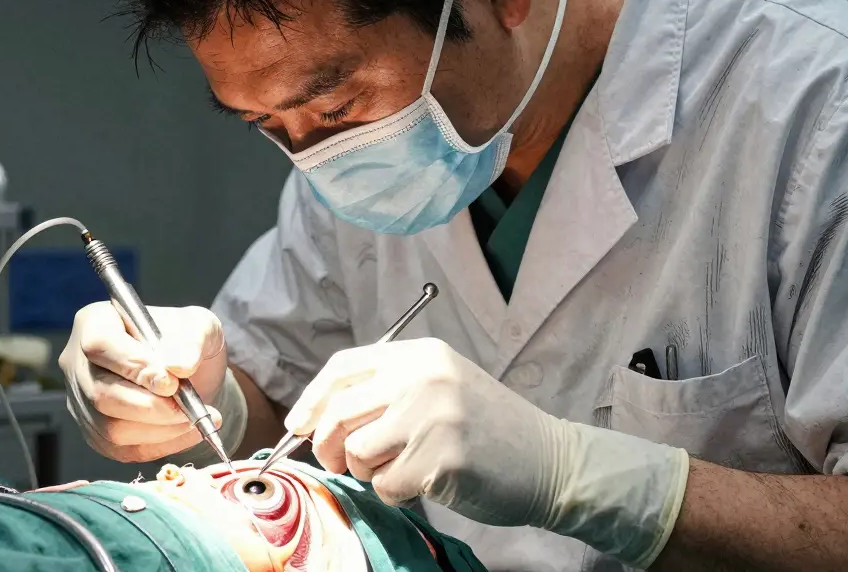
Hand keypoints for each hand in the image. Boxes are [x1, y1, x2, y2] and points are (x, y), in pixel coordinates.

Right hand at [59, 302, 227, 462]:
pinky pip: (120, 450)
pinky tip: (186, 433)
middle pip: (101, 394)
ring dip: (159, 430)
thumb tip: (180, 366)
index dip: (134, 367)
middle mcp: (78, 362)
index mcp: (96, 323)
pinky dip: (159, 446)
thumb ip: (193, 341)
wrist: (187, 372)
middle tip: (190, 408)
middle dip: (151, 407)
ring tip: (195, 419)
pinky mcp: (94, 432)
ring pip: (109, 428)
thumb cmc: (185, 340)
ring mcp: (82, 401)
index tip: (172, 383)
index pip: (101, 345)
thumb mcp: (200, 326)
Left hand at [285, 337, 689, 567]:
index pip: (343, 368)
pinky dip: (394, 493)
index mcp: (420, 355)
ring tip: (395, 469)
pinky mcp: (442, 458)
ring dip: (366, 471)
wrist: (549, 460)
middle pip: (340, 411)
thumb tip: (317, 416)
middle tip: (340, 462)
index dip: (312, 399)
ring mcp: (434, 416)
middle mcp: (423, 378)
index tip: (298, 425)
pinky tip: (420, 483)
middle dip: (328, 444)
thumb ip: (387, 389)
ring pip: (358, 451)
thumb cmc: (486, 428)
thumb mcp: (439, 385)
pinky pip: (386, 484)